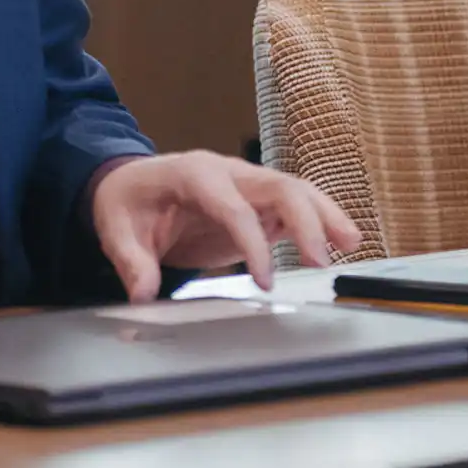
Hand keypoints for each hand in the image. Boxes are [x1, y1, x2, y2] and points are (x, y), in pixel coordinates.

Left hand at [91, 153, 361, 301]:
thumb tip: (144, 294)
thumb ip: (132, 262)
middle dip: (307, 220)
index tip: (265, 279)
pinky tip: (340, 241)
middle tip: (321, 260)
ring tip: (351, 243)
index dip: (252, 242)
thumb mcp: (116, 229)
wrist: (134, 182)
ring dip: (326, 215)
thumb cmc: (128, 201)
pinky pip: (295, 206)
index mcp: (196, 174)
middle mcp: (231, 172)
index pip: (234, 207)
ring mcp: (249, 184)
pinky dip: (320, 221)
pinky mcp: (258, 202)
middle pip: (281, 187)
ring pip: (297, 191)